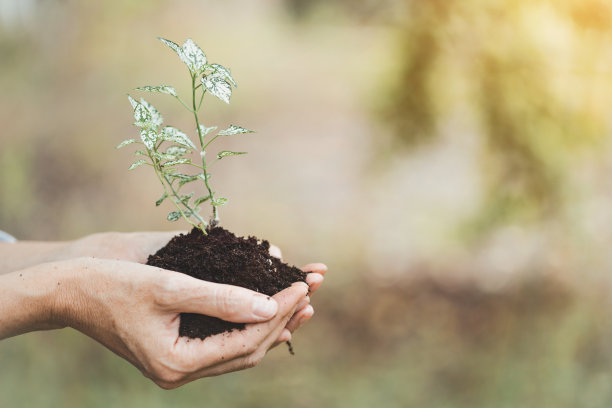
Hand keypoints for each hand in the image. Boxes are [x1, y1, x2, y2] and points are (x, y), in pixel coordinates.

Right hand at [63, 232, 326, 343]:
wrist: (70, 290)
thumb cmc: (113, 283)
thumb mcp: (169, 286)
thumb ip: (221, 298)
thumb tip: (270, 306)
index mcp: (176, 364)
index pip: (245, 341)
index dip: (279, 312)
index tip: (302, 284)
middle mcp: (179, 373)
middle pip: (247, 350)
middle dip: (282, 319)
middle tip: (310, 290)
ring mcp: (177, 366)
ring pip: (238, 349)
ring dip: (271, 325)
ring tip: (302, 303)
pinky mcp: (176, 351)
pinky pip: (223, 343)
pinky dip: (248, 325)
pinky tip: (267, 308)